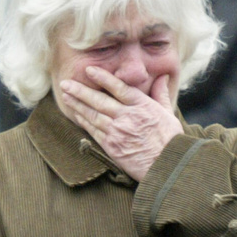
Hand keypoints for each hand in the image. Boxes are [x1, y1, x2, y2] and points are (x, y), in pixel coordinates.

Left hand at [59, 67, 182, 180]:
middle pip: (99, 100)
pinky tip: (75, 113)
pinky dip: (83, 121)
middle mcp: (128, 116)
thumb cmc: (171, 140)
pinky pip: (93, 131)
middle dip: (80, 90)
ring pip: (93, 115)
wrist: (167, 166)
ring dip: (77, 104)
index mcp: (142, 106)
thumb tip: (162, 76)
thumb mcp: (168, 113)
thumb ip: (161, 93)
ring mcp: (118, 132)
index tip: (89, 70)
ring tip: (65, 95)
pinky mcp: (112, 146)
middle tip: (65, 83)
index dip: (103, 77)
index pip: (119, 88)